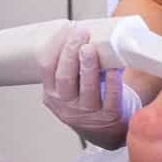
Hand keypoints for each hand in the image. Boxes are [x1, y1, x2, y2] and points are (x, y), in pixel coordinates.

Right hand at [40, 24, 141, 147]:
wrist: (106, 132)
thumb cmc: (87, 103)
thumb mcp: (69, 89)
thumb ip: (70, 67)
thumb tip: (81, 31)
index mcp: (52, 94)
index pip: (46, 68)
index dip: (54, 46)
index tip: (65, 29)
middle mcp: (66, 105)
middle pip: (65, 77)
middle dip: (71, 52)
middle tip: (79, 33)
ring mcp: (87, 113)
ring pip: (86, 88)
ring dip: (88, 66)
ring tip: (91, 48)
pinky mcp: (109, 117)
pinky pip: (111, 97)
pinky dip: (113, 82)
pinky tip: (114, 69)